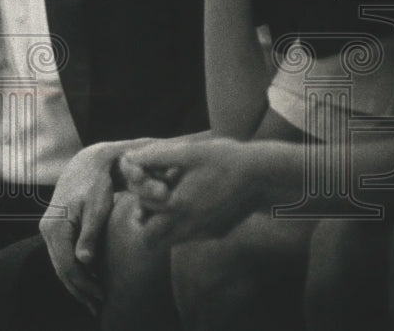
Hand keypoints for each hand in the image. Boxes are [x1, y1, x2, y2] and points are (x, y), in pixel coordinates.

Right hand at [40, 144, 117, 311]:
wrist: (88, 163)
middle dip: (79, 290)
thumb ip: (90, 234)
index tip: (102, 297)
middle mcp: (47, 229)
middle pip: (61, 268)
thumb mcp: (97, 207)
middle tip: (98, 306)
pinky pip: (61, 254)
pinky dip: (73, 270)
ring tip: (93, 299)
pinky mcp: (54, 227)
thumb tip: (84, 261)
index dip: (85, 285)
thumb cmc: (96, 183)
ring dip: (75, 283)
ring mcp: (48, 228)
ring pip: (60, 263)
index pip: (68, 265)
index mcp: (56, 226)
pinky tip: (87, 277)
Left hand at [121, 137, 261, 247]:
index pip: (142, 207)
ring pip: (168, 242)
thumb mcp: (188, 152)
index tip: (148, 177)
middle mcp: (189, 226)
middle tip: (154, 195)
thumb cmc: (225, 159)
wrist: (263, 176)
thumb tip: (130, 158)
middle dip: (145, 218)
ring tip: (171, 198)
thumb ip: (156, 156)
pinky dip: (181, 225)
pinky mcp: (215, 234)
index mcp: (178, 205)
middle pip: (149, 239)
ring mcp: (203, 233)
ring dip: (162, 225)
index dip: (140, 190)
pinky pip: (187, 237)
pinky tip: (192, 202)